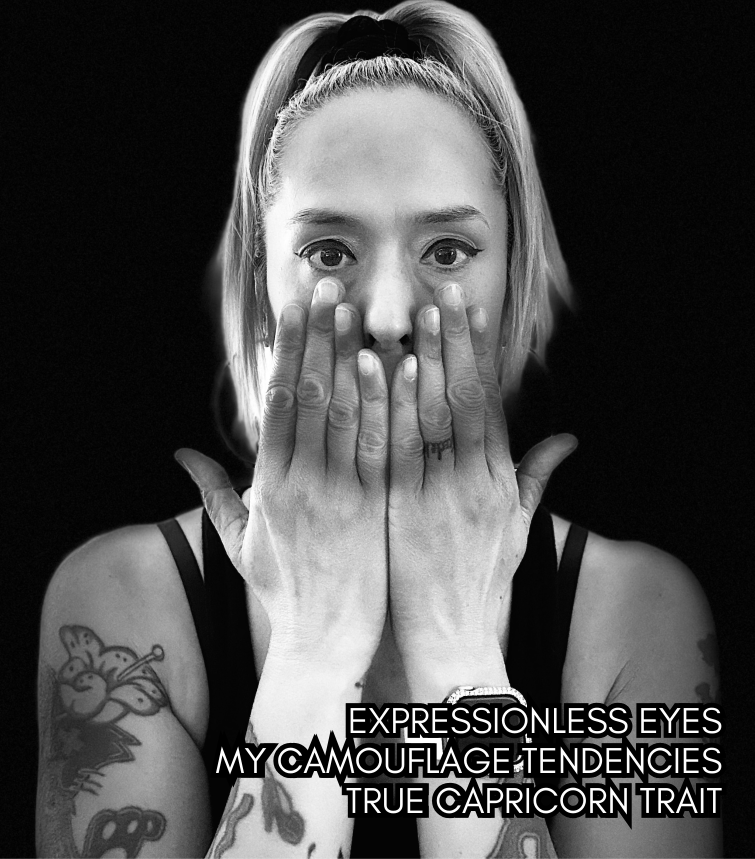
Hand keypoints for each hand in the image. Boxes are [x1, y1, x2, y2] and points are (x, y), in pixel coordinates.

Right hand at [176, 278, 388, 675]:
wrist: (326, 646)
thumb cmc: (284, 592)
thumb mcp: (239, 542)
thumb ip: (213, 492)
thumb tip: (181, 453)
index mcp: (268, 485)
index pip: (278, 402)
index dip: (286, 350)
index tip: (294, 307)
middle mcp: (302, 483)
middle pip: (311, 395)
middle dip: (318, 335)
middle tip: (327, 284)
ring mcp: (342, 495)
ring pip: (348, 412)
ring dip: (353, 355)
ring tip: (360, 307)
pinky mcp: (377, 509)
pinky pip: (384, 447)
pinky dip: (389, 404)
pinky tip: (397, 364)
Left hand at [387, 282, 576, 693]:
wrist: (452, 642)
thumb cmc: (481, 583)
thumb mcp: (517, 528)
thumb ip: (536, 477)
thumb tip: (569, 439)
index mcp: (498, 481)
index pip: (488, 403)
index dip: (479, 355)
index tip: (470, 311)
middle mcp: (473, 481)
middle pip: (463, 399)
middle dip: (453, 342)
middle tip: (443, 291)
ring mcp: (437, 495)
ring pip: (431, 416)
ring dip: (423, 360)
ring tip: (415, 315)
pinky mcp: (402, 511)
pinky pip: (396, 449)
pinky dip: (392, 407)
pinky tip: (384, 369)